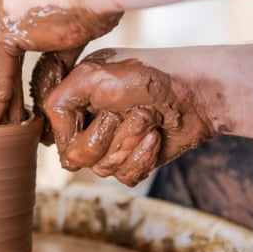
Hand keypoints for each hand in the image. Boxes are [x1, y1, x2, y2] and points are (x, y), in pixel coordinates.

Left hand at [0, 0, 122, 124]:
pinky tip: (2, 120)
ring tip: (6, 127)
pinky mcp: (2, 28)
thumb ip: (55, 47)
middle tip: (11, 115)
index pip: (7, 32)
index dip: (12, 63)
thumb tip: (57, 79)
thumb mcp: (68, 21)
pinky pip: (1, 72)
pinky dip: (4, 99)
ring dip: (4, 99)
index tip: (17, 88)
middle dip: (6, 84)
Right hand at [42, 49, 215, 185]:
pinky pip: (124, 177)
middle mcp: (88, 121)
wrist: (198, 92)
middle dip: (109, 133)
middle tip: (131, 107)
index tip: (101, 102)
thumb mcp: (95, 76)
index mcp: (74, 98)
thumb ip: (59, 101)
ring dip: (130, 141)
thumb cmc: (151, 74)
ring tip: (148, 117)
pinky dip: (143, 157)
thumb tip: (55, 140)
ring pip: (101, 168)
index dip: (77, 124)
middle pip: (76, 156)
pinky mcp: (132, 160)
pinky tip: (156, 137)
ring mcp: (110, 143)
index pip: (54, 129)